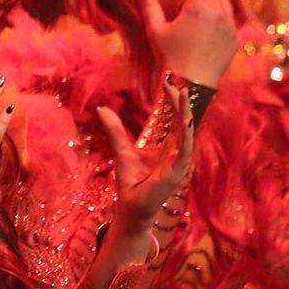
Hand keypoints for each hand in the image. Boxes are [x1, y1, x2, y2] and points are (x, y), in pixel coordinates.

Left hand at [97, 82, 194, 236]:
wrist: (131, 207)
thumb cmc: (131, 181)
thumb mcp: (121, 149)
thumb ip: (115, 130)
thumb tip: (102, 108)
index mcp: (168, 146)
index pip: (174, 119)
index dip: (172, 102)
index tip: (167, 82)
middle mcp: (177, 152)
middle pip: (182, 122)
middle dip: (180, 102)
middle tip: (176, 83)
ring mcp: (179, 162)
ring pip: (186, 133)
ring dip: (185, 114)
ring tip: (182, 95)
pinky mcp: (176, 173)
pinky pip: (184, 152)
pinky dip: (186, 138)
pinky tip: (186, 123)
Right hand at [140, 0, 237, 86]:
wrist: (191, 87)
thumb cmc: (168, 57)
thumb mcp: (155, 31)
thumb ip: (148, 5)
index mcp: (196, 8)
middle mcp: (217, 12)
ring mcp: (229, 25)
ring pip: (222, 3)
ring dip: (211, 3)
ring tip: (195, 19)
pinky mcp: (235, 38)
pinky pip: (228, 20)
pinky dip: (218, 20)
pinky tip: (204, 36)